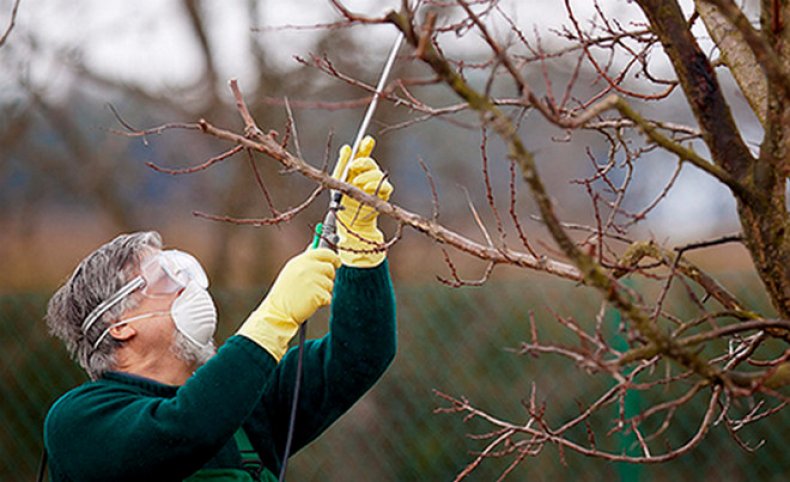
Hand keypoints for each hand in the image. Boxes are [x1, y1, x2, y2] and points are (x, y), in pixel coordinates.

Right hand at [237, 248, 340, 360]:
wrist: (278, 311)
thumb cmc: (285, 292)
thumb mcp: (292, 270)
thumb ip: (306, 260)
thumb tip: (317, 249)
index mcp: (301, 260)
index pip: (325, 253)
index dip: (333, 258)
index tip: (337, 263)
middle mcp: (307, 268)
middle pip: (330, 268)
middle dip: (328, 277)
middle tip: (318, 285)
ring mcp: (312, 280)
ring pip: (330, 284)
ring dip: (324, 291)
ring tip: (309, 295)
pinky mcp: (317, 293)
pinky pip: (328, 297)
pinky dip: (322, 301)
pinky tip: (310, 302)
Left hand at [332, 136, 393, 266]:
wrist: (348, 222)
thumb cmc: (341, 201)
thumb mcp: (337, 181)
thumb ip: (343, 165)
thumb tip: (347, 148)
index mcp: (356, 169)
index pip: (363, 153)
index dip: (366, 146)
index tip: (366, 140)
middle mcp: (367, 174)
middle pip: (370, 162)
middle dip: (363, 162)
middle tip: (354, 166)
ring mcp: (376, 184)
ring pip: (377, 173)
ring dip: (367, 176)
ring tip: (357, 182)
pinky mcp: (383, 195)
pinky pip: (385, 187)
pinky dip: (376, 186)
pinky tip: (367, 187)